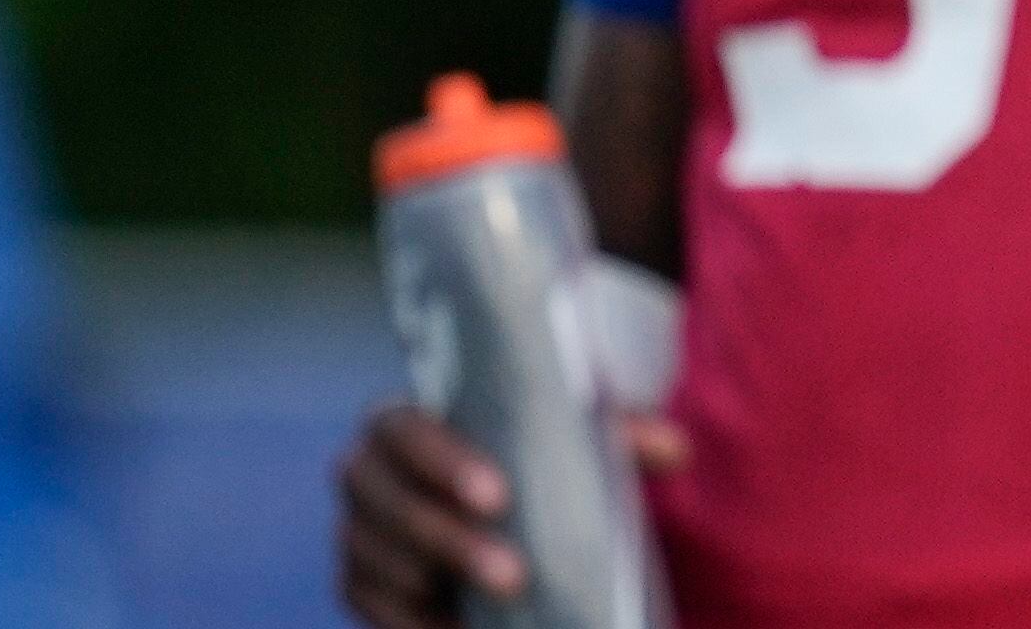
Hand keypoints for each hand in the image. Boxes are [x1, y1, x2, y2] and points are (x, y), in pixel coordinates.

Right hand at [336, 401, 686, 627]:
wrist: (494, 498)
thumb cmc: (527, 453)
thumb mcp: (568, 436)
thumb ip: (616, 434)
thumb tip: (675, 451)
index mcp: (405, 421)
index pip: (402, 429)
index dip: (442, 461)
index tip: (498, 496)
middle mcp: (365, 474)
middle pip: (387, 505)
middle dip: (448, 541)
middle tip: (515, 574)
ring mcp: (355, 533)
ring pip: (374, 562)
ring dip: (437, 585)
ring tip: (503, 600)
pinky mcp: (359, 585)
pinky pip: (372, 609)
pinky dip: (412, 623)